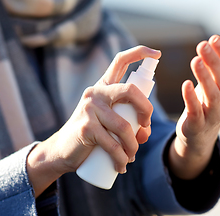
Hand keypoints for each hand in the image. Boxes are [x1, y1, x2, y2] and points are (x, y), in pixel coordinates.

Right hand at [26, 46, 160, 196]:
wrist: (61, 151)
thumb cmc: (90, 136)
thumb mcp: (108, 122)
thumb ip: (127, 122)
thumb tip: (145, 131)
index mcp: (103, 87)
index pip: (120, 61)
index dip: (140, 53)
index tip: (157, 54)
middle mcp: (96, 93)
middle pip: (130, 91)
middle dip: (146, 110)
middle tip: (146, 129)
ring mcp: (89, 108)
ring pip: (124, 126)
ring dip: (133, 146)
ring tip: (131, 157)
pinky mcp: (86, 127)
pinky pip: (113, 145)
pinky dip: (122, 159)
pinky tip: (122, 166)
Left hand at [169, 31, 219, 179]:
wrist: (200, 132)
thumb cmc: (209, 99)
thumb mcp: (219, 78)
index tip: (214, 38)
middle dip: (214, 62)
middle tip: (203, 45)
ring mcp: (214, 114)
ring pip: (212, 95)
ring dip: (204, 77)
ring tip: (195, 60)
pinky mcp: (198, 124)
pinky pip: (196, 111)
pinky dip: (191, 98)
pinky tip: (186, 84)